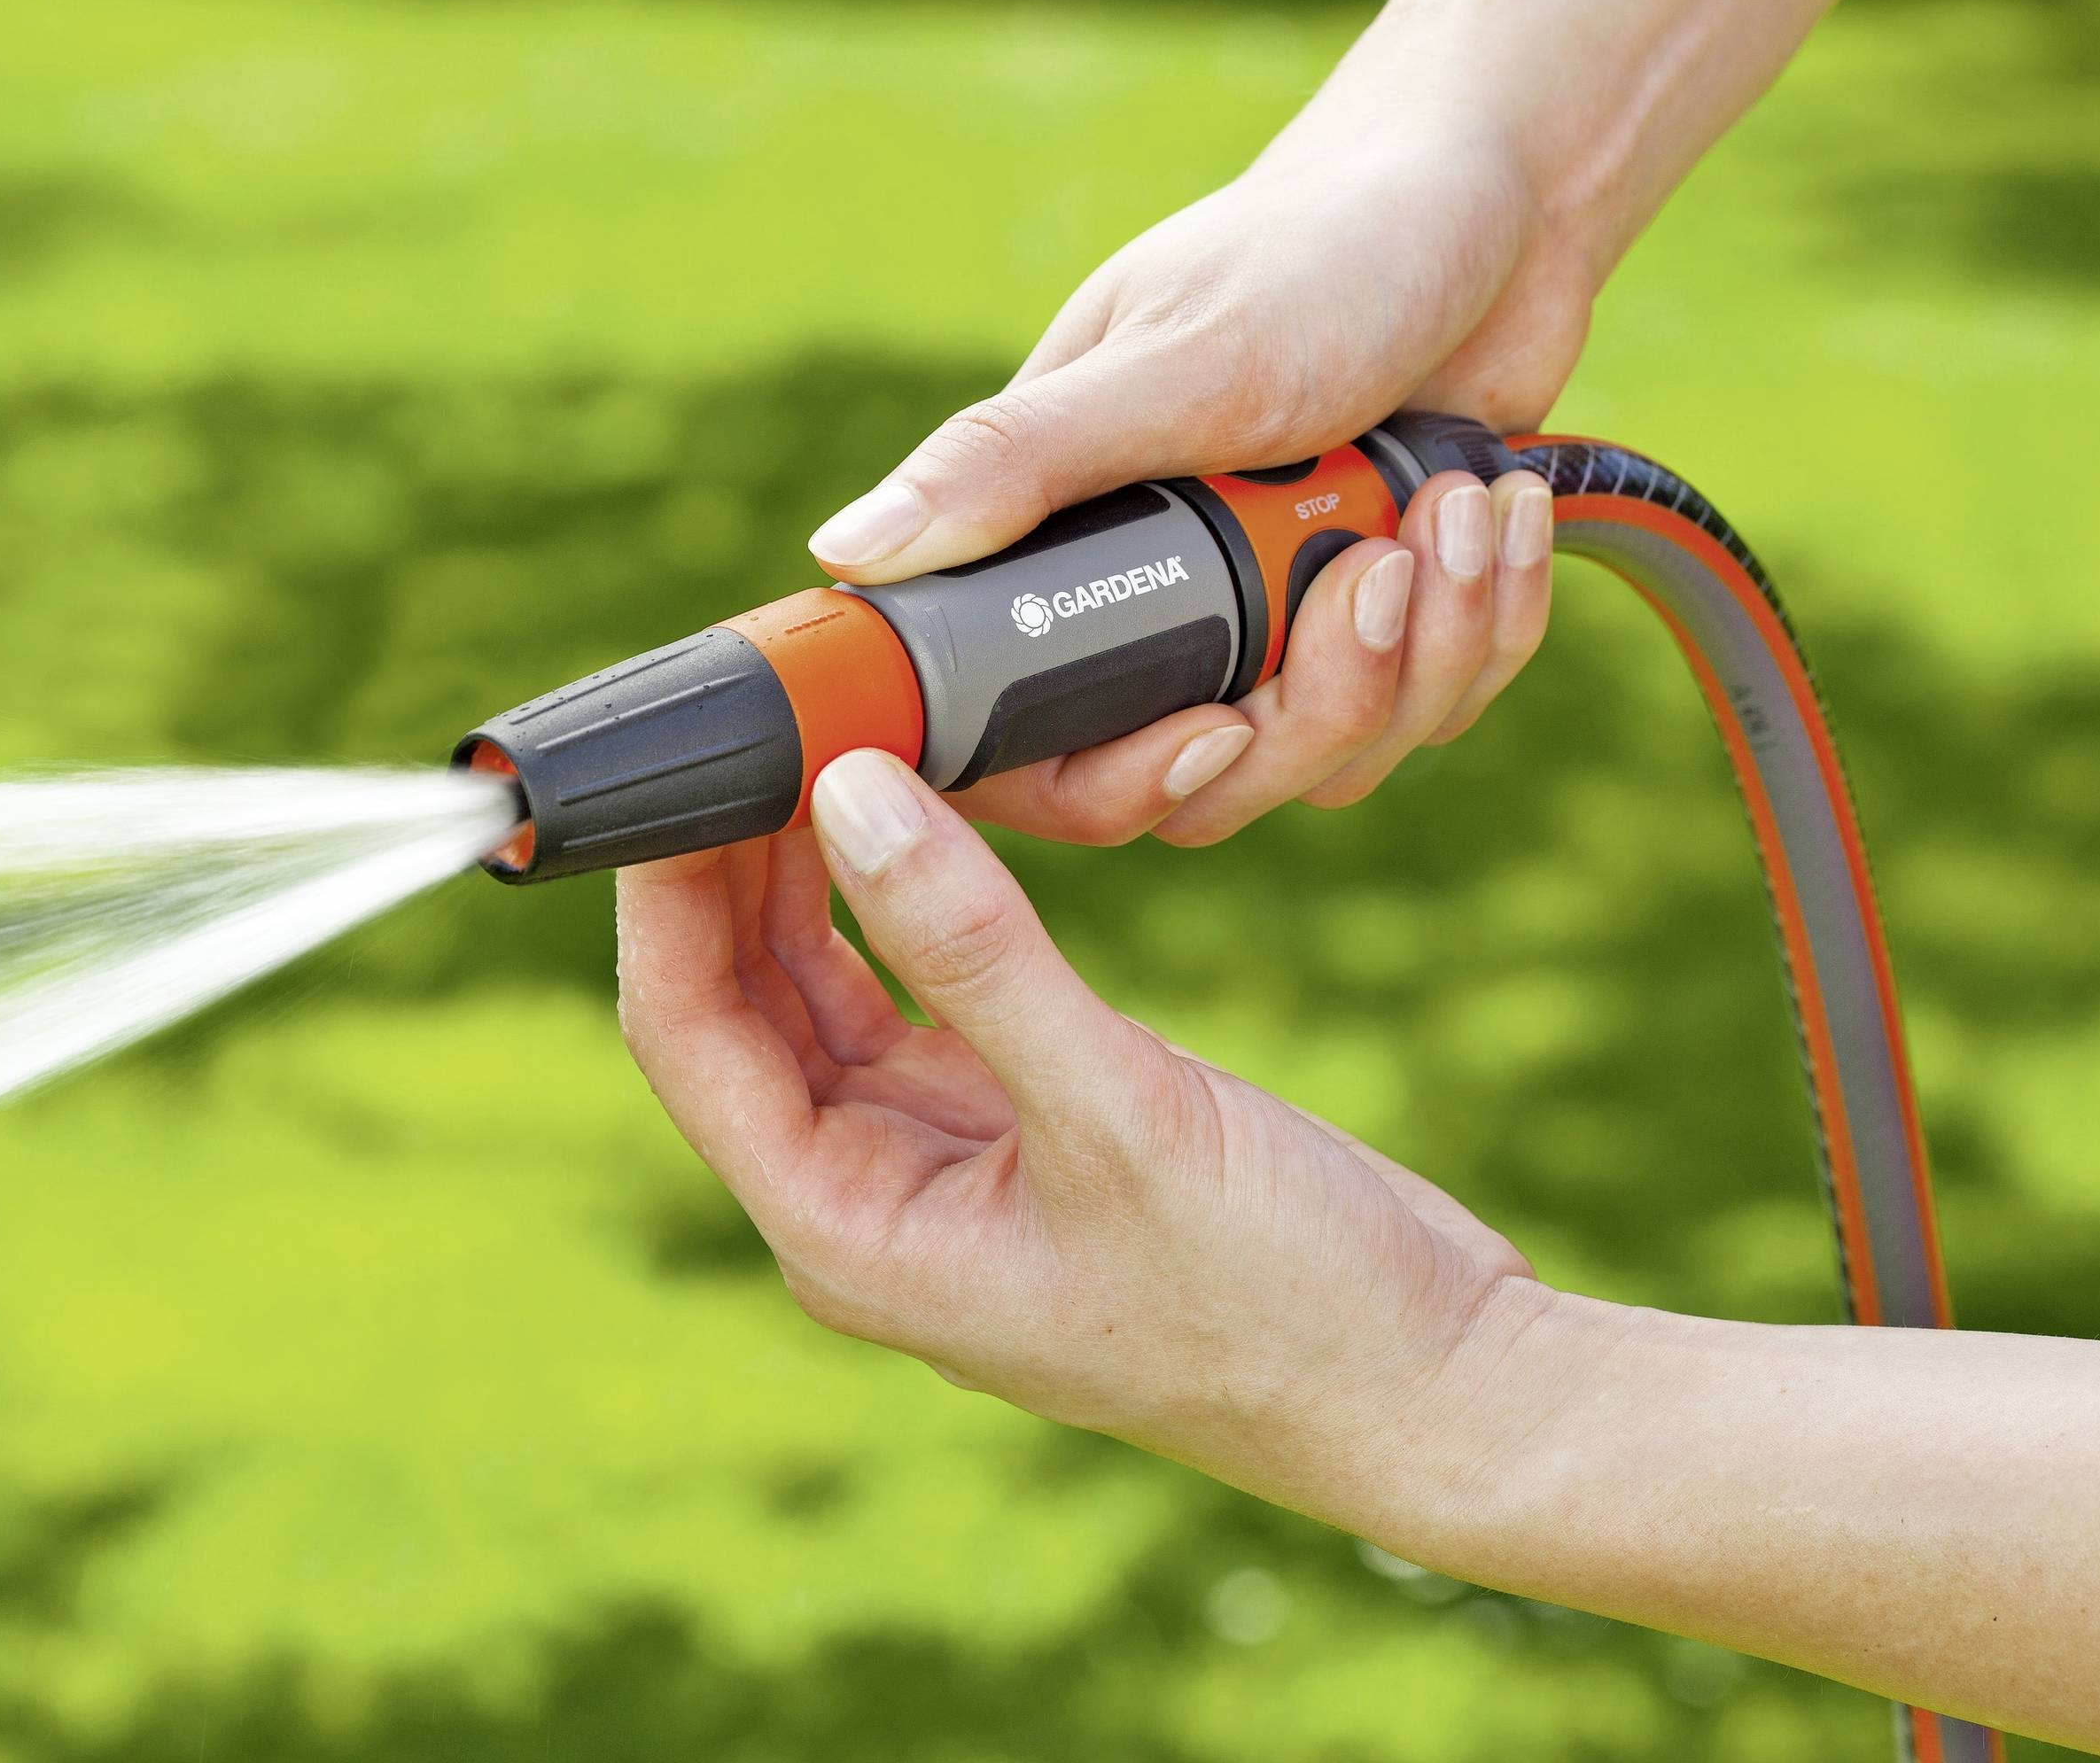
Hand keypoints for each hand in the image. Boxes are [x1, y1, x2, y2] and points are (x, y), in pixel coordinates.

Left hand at [615, 748, 1538, 1530]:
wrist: (1433, 1386)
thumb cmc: (1281, 1299)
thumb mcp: (1118, 1109)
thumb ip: (975, 948)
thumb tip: (850, 792)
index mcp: (848, 1232)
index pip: (689, 1035)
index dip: (666, 893)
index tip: (683, 761)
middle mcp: (868, 1202)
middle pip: (738, 1006)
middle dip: (732, 865)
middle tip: (757, 714)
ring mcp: (940, 1163)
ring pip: (822, 993)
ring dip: (811, 874)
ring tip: (817, 734)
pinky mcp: (1018, 1126)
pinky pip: (918, 996)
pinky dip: (905, 905)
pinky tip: (905, 813)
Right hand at [805, 114, 1581, 845]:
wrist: (1490, 205)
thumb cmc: (1314, 252)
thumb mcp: (1170, 360)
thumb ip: (1014, 463)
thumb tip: (849, 549)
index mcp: (1066, 559)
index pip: (1031, 753)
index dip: (1107, 783)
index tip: (1211, 729)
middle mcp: (1163, 618)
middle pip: (1205, 785)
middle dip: (1319, 702)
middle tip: (1375, 571)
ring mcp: (1278, 637)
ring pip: (1330, 763)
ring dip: (1428, 649)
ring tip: (1452, 507)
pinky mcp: (1389, 638)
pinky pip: (1433, 714)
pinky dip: (1490, 621)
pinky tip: (1495, 513)